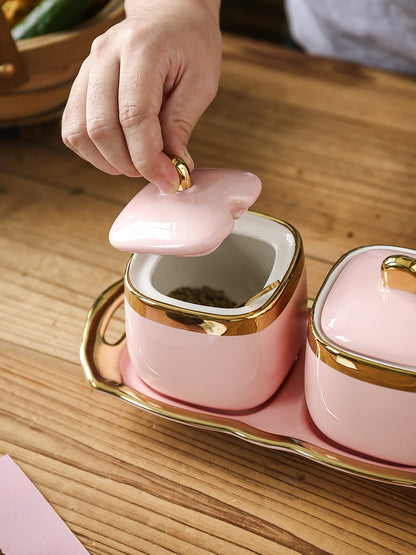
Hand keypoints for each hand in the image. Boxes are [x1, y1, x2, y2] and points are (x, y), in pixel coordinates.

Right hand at [61, 0, 221, 192]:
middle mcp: (104, 55)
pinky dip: (93, 152)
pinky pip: (72, 129)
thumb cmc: (190, 46)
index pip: (134, 117)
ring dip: (108, 162)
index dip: (150, 158)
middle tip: (158, 174)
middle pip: (101, 128)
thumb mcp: (201, 82)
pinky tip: (120, 155)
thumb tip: (172, 166)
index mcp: (140, 49)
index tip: (170, 179)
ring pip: (79, 133)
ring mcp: (86, 69)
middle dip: (130, 164)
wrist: (168, 16)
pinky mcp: (80, 85)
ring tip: (138, 165)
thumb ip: (181, 123)